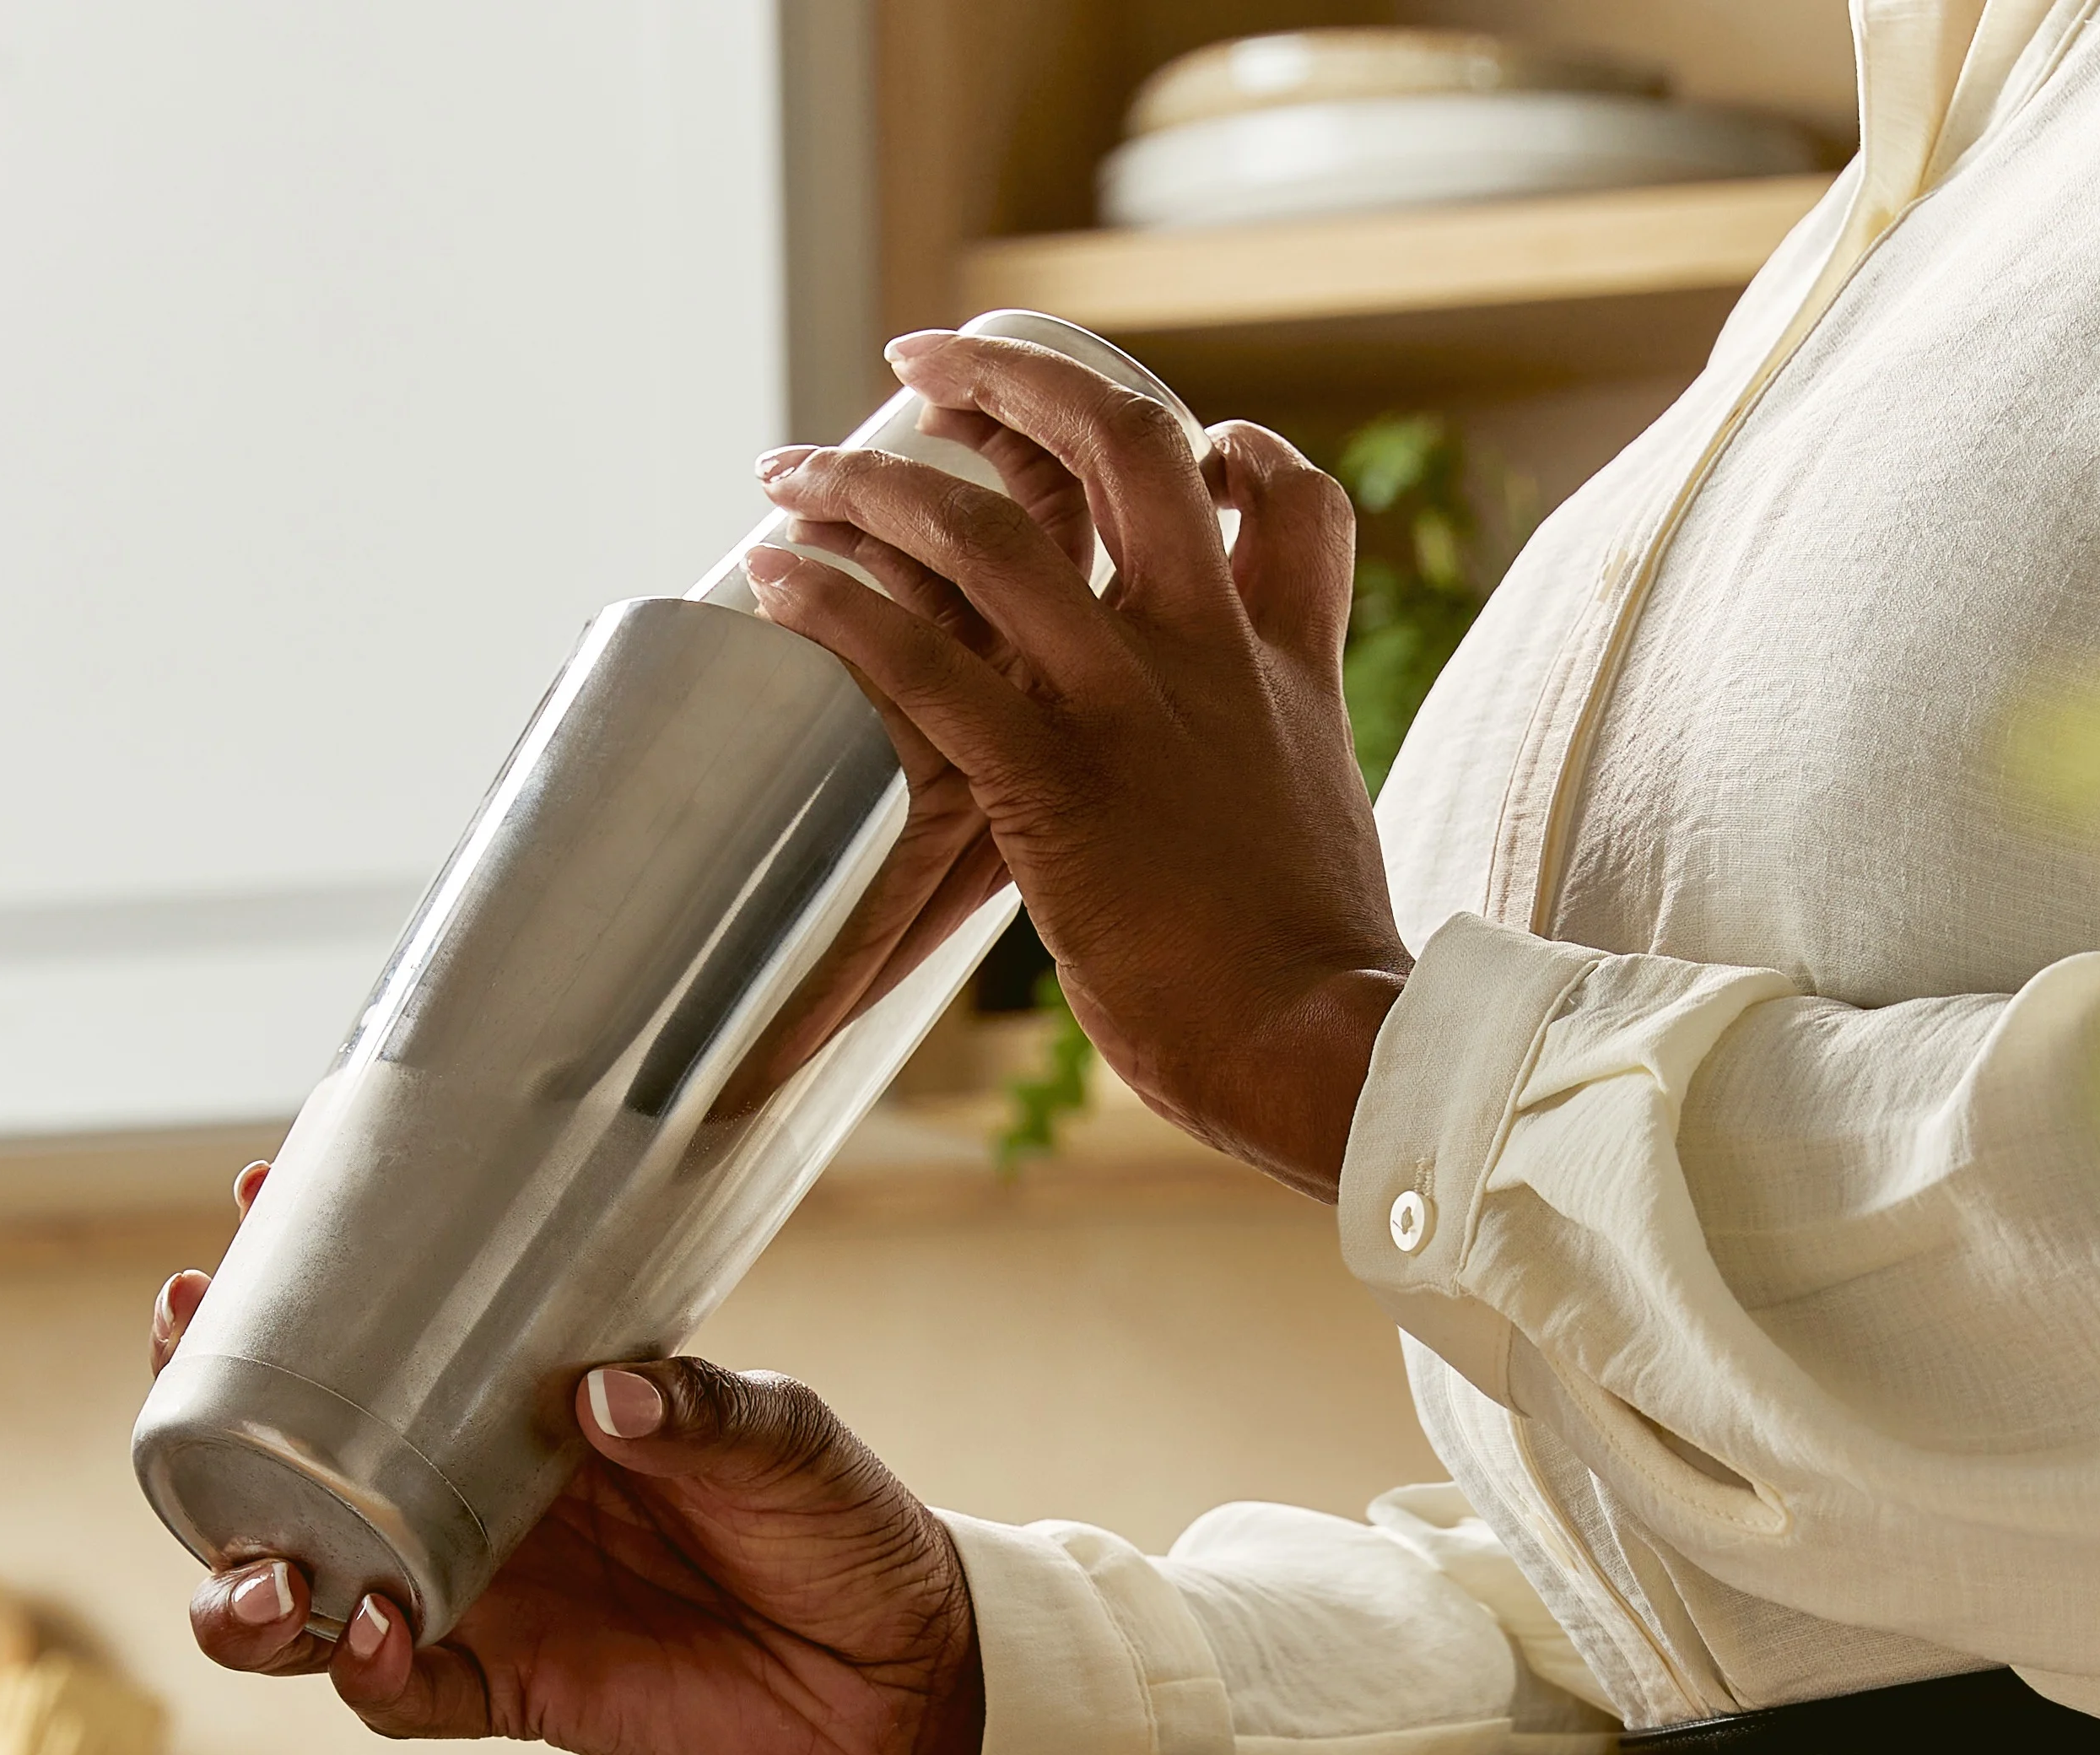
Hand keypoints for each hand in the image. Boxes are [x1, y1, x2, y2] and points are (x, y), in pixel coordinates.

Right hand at [150, 1167, 984, 1754]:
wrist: (904, 1679)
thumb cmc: (842, 1526)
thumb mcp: (785, 1435)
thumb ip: (701, 1412)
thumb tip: (599, 1396)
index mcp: (521, 1409)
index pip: (384, 1336)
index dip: (302, 1274)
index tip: (254, 1195)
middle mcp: (473, 1500)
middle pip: (298, 1463)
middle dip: (217, 1418)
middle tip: (190, 1358)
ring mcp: (483, 1598)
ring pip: (310, 1593)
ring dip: (248, 1579)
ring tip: (258, 1566)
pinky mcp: (511, 1692)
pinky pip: (400, 1692)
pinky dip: (364, 1672)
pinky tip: (367, 1635)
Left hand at [743, 332, 1408, 1197]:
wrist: (1322, 1049)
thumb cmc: (1311, 991)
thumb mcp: (1310, 843)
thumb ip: (1254, 793)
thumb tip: (1211, 835)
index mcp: (1287, 670)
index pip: (1288, 501)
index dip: (1235, 450)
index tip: (1190, 441)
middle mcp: (1210, 657)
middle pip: (1127, 447)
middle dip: (1017, 380)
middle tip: (934, 360)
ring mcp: (1130, 712)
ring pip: (992, 538)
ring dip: (875, 485)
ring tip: (796, 470)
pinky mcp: (1054, 789)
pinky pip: (925, 666)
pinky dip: (839, 608)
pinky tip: (777, 575)